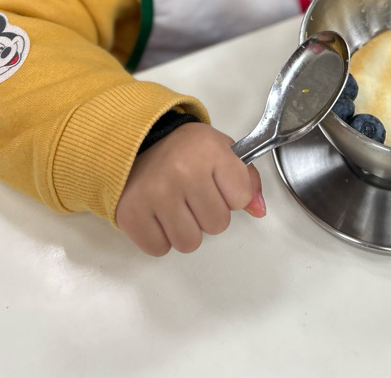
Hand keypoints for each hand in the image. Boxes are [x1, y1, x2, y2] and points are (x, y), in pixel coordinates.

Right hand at [115, 123, 264, 255]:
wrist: (137, 142)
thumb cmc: (183, 149)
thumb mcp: (220, 150)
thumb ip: (246, 178)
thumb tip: (259, 209)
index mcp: (209, 150)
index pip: (240, 198)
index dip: (231, 194)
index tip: (216, 182)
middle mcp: (183, 171)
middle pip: (217, 225)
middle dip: (208, 214)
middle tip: (192, 194)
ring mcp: (155, 194)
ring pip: (190, 243)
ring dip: (185, 229)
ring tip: (175, 205)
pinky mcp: (131, 214)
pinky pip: (159, 248)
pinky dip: (160, 237)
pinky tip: (157, 213)